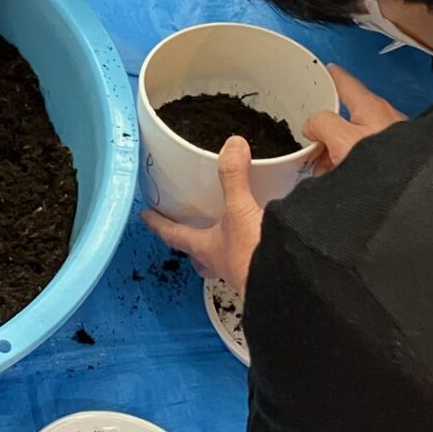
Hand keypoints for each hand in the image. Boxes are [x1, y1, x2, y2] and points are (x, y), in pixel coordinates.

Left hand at [141, 136, 264, 292]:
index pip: (173, 234)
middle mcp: (219, 262)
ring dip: (221, 247)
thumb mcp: (240, 210)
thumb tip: (232, 147)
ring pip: (221, 260)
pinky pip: (249, 260)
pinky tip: (262, 239)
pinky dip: (251, 249)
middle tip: (186, 229)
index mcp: (205, 247)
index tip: (146, 216)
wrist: (286, 284)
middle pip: (196, 253)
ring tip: (227, 232)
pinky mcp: (262, 273)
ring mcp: (240, 271)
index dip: (159, 223)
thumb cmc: (254, 256)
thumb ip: (234, 177)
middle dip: (190, 241)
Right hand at [305, 65, 405, 174]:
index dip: (330, 75)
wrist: (409, 194)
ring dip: (334, 148)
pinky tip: (341, 176)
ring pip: (354, 135)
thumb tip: (312, 126)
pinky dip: (348, 160)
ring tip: (323, 167)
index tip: (322, 69)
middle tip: (309, 139)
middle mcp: (383, 117)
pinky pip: (364, 152)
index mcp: (370, 106)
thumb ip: (321, 123)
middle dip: (325, 125)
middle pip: (347, 112)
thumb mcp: (340, 138)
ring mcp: (389, 137)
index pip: (345, 82)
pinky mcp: (392, 156)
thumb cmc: (383, 164)